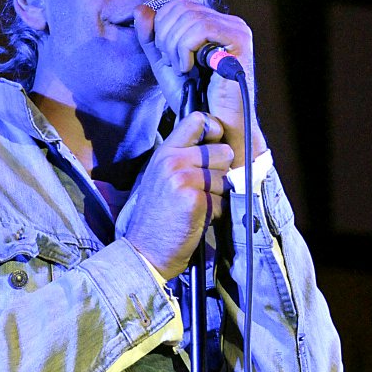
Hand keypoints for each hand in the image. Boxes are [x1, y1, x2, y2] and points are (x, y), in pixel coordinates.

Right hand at [123, 111, 233, 279]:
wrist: (144, 251)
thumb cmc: (159, 216)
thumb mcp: (163, 177)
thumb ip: (185, 157)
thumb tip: (222, 146)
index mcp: (165, 151)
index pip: (199, 119)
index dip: (215, 131)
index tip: (215, 149)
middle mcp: (173, 160)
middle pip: (223, 151)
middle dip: (221, 172)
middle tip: (203, 190)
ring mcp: (183, 179)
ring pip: (226, 178)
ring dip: (219, 196)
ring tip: (198, 207)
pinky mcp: (195, 200)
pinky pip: (224, 199)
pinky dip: (218, 213)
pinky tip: (199, 219)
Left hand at [135, 0, 267, 164]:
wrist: (215, 127)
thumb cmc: (195, 100)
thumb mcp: (165, 64)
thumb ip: (151, 38)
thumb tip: (141, 8)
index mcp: (214, 24)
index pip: (180, 2)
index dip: (162, 24)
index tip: (166, 55)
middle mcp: (229, 22)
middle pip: (182, 5)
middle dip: (166, 35)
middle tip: (172, 63)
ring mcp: (236, 30)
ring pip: (190, 16)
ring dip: (174, 45)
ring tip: (181, 69)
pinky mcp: (239, 41)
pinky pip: (201, 28)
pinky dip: (185, 49)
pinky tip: (189, 69)